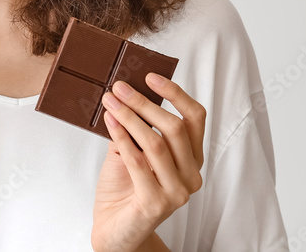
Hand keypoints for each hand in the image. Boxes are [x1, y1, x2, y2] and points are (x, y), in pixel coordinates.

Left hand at [90, 73, 205, 251]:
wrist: (115, 230)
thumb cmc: (124, 188)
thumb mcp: (132, 151)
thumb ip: (135, 128)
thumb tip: (124, 93)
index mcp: (191, 160)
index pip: (195, 119)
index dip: (176, 94)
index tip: (150, 76)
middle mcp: (191, 176)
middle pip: (174, 128)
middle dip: (144, 103)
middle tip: (119, 88)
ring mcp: (177, 192)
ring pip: (156, 143)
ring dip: (129, 117)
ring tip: (109, 101)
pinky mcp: (156, 203)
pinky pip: (138, 162)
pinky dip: (122, 137)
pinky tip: (109, 122)